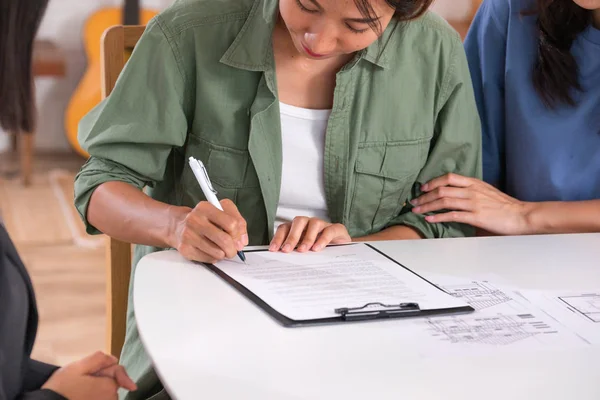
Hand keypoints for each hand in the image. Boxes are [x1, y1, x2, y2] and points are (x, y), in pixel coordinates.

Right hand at [42, 351, 135, 399]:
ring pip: (105, 391)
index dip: (102, 368)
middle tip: (80, 380)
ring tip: (78, 389)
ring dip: (95, 388)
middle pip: (111, 382)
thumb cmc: (62, 386)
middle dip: (100, 378)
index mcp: (110, 386)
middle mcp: (111, 399)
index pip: (117, 371)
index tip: (88, 373)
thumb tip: (115, 359)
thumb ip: (100, 359)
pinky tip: (79, 395)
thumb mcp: (79, 366)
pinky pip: (100, 398)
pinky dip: (92, 395)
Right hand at [173, 199, 247, 262]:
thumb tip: (242, 241)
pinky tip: (210, 250)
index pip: (231, 223)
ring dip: (224, 254)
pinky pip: (209, 259)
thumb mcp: (222, 212)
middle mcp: (195, 219)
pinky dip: (214, 257)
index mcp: (205, 207)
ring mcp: (188, 235)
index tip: (237, 237)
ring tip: (221, 249)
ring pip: (218, 253)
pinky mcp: (185, 249)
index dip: (238, 234)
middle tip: (233, 249)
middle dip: (233, 249)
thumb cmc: (203, 219)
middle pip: (225, 240)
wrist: (177, 226)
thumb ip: (238, 222)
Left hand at [270, 217, 351, 252]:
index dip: (278, 237)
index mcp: (298, 228)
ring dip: (307, 237)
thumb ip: (294, 253)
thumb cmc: (319, 250)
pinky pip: (329, 230)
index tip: (273, 250)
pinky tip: (317, 248)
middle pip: (298, 223)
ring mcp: (322, 224)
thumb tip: (279, 260)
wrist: (342, 249)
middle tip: (286, 250)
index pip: (285, 228)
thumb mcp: (305, 252)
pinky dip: (323, 239)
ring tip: (303, 250)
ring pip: (313, 223)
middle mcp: (308, 223)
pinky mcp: (336, 228)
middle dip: (291, 237)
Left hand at [410, 173, 531, 234]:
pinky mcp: (476, 216)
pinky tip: (429, 220)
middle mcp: (472, 190)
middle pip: (441, 190)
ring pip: (443, 201)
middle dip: (424, 197)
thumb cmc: (505, 206)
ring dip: (427, 206)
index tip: (422, 188)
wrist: (521, 215)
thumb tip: (456, 194)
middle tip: (413, 203)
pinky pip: (452, 215)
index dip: (432, 182)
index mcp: (474, 183)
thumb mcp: (487, 192)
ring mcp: (473, 203)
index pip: (448, 177)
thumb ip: (472, 191)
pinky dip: (438, 217)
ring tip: (416, 211)